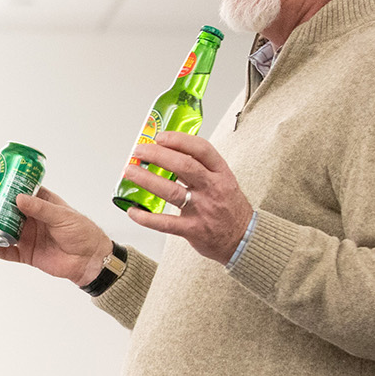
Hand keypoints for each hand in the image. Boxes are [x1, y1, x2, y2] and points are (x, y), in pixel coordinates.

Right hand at [0, 187, 114, 286]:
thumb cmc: (83, 233)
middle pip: (7, 212)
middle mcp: (32, 219)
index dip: (6, 188)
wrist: (90, 260)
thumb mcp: (62, 216)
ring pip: (4, 230)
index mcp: (42, 205)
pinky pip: (7, 252)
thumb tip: (18, 199)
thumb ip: (40, 208)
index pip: (20, 192)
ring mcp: (28, 237)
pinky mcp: (27, 254)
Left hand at [124, 131, 253, 262]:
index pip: (201, 149)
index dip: (179, 140)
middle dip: (157, 155)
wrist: (244, 238)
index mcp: (221, 173)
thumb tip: (169, 153)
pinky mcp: (193, 229)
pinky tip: (132, 211)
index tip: (160, 137)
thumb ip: (200, 168)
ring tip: (130, 172)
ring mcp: (202, 209)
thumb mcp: (223, 181)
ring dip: (146, 179)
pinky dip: (146, 217)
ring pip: (171, 191)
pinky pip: (165, 223)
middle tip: (139, 151)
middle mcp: (213, 188)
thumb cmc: (229, 207)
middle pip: (183, 166)